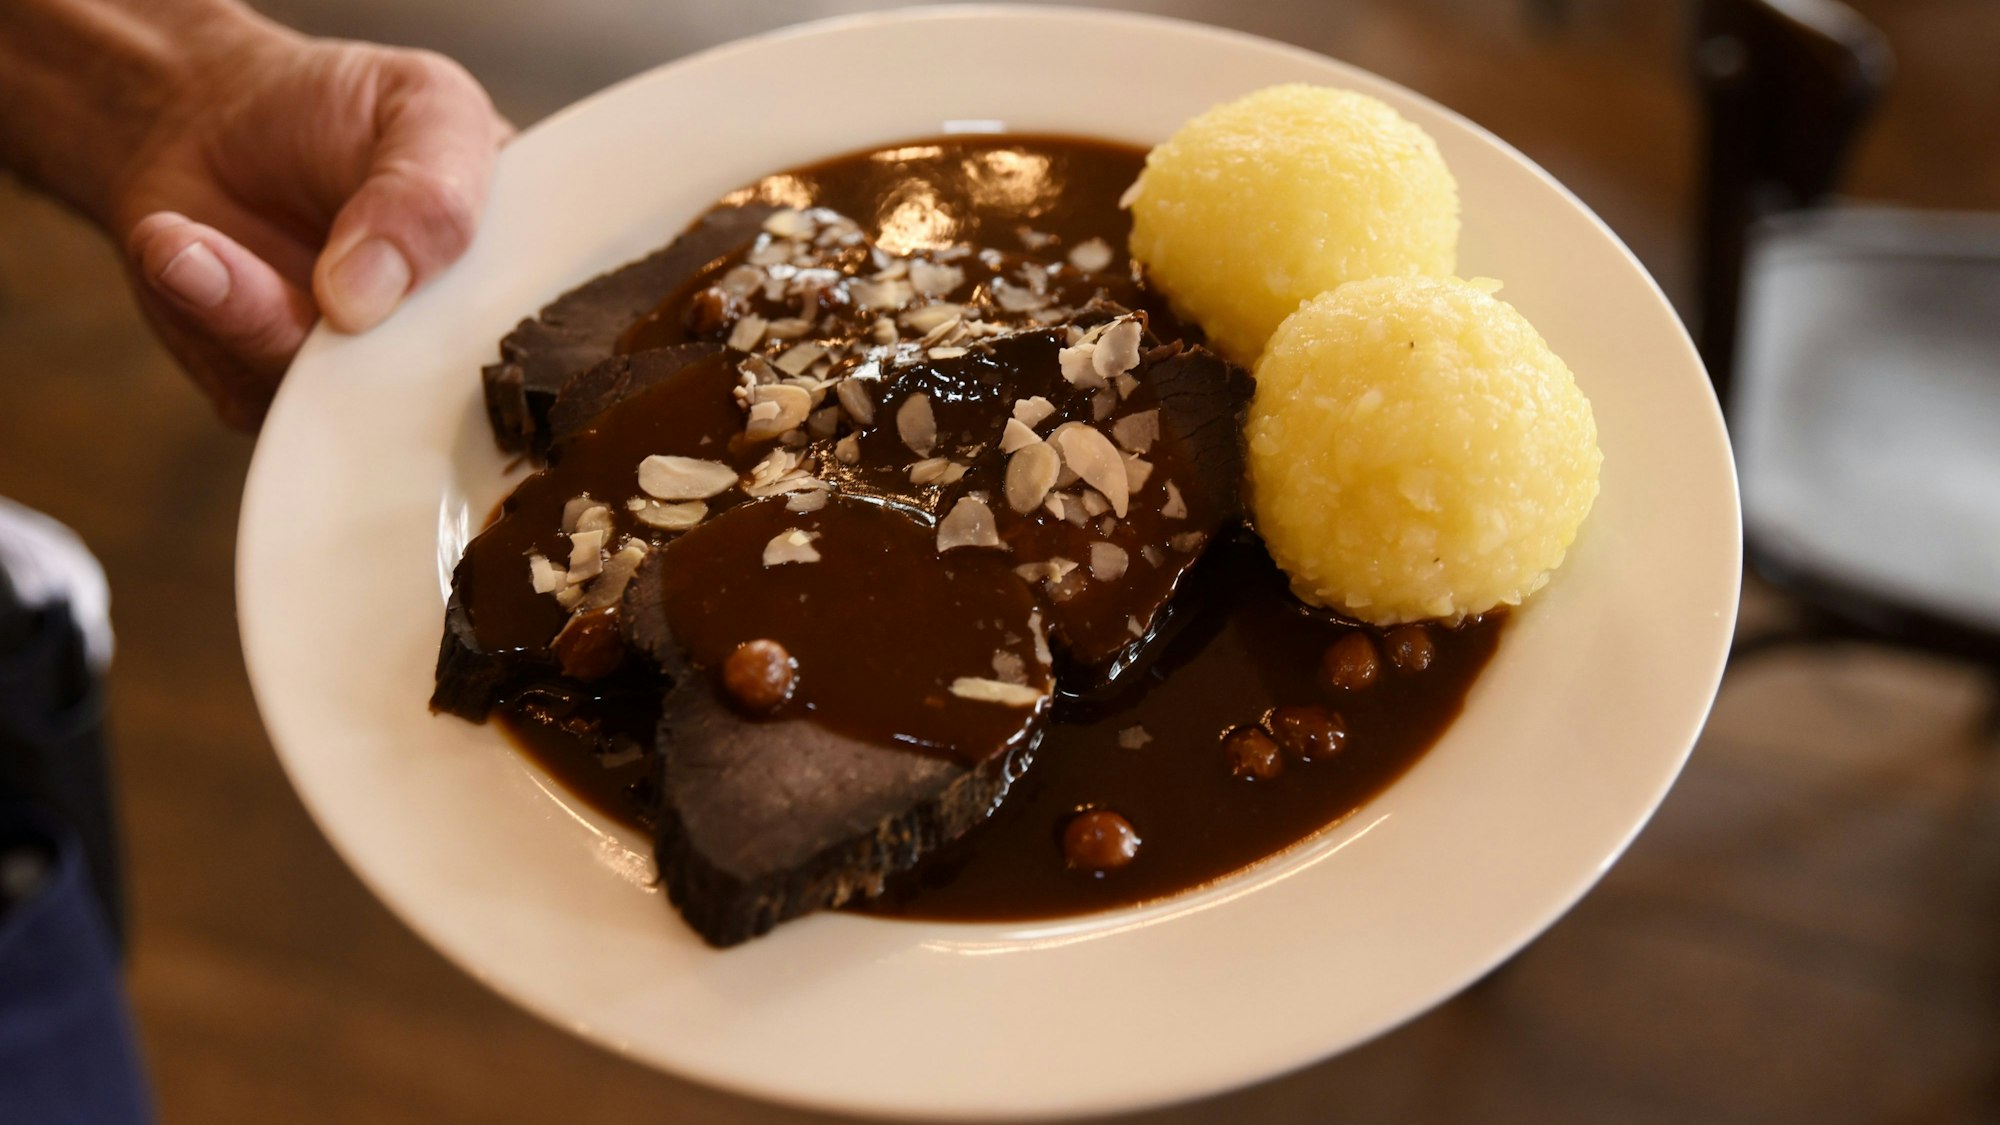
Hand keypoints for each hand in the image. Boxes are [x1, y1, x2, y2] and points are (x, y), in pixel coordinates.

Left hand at [113, 30, 510, 429]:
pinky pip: (246, 386)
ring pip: (331, 404)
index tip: (436, 310)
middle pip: (442, 409)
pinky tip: (182, 244)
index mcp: (524, 288)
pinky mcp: (277, 402)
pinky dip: (207, 307)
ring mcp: (366, 390)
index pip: (552, 356)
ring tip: (199, 242)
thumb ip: (426, 193)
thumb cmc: (342, 112)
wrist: (211, 119)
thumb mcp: (420, 107)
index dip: (512, 355)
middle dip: (373, 350)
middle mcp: (455, 356)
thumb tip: (366, 301)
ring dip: (256, 318)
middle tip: (327, 291)